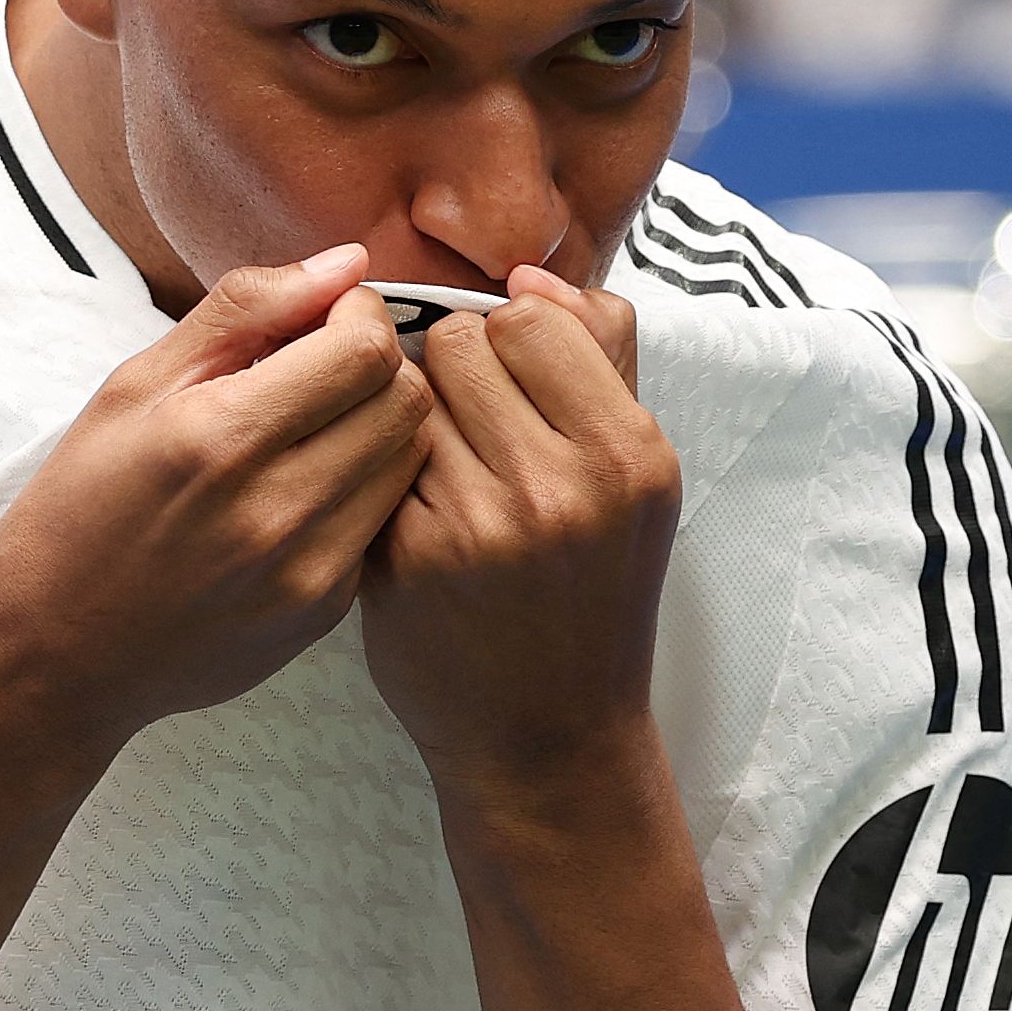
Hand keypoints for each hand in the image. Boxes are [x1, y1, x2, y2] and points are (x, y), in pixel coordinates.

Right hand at [0, 243, 437, 752]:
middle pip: (405, 401)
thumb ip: (242, 312)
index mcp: (218, 436)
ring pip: (409, 461)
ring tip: (316, 427)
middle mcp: (275, 508)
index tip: (322, 319)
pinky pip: (382, 521)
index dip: (358, 315)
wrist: (53, 658)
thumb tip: (345, 263)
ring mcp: (307, 570)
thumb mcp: (130, 389)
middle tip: (323, 368)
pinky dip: (361, 489)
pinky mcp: (322, 613)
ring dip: (379, 424)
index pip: (364, 349)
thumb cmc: (78, 510)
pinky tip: (302, 490)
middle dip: (378, 364)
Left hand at [362, 268, 680, 805]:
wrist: (547, 736)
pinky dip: (389, 475)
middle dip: (458, 373)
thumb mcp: (634, 478)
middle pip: (462, 342)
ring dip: (417, 418)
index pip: (534, 316)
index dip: (512, 340)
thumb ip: (601, 358)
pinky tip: (419, 517)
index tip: (517, 386)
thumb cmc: (590, 592)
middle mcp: (561, 487)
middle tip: (477, 433)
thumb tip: (530, 274)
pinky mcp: (408, 558)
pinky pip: (377, 457)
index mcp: (629, 454)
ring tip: (449, 473)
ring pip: (408, 394)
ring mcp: (479, 524)